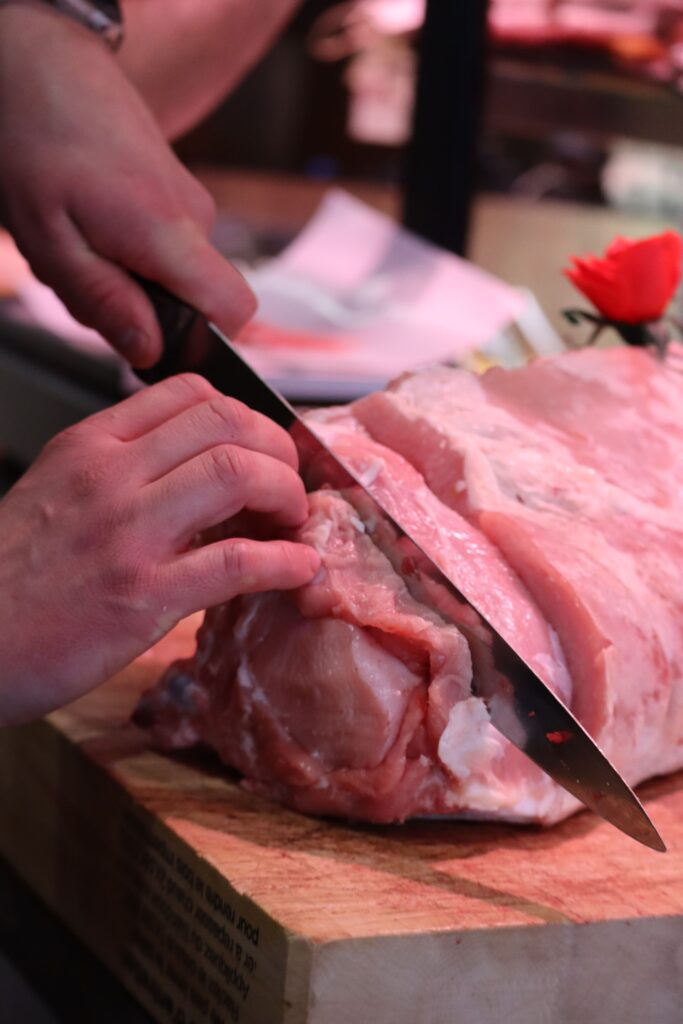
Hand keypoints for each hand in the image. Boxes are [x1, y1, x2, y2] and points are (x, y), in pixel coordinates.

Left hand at [0, 4, 254, 366]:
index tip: (157, 339)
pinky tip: (87, 222)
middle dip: (141, 308)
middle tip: (82, 276)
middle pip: (195, 300)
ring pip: (172, 275)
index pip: (235, 310)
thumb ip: (103, 300)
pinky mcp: (177, 193)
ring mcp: (190, 202)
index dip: (206, 341)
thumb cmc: (36, 137)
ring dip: (124, 276)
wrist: (41, 61)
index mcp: (168, 232)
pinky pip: (163, 247)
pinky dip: (123, 249)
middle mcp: (195, 217)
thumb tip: (149, 351)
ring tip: (76, 239)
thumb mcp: (50, 239)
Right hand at [0, 375, 319, 724]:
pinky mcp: (142, 596)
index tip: (262, 448)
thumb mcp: (54, 492)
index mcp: (88, 445)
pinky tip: (299, 569)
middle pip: (227, 425)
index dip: (247, 416)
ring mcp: (127, 534)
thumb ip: (119, 470)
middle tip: (289, 484)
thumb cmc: (9, 577)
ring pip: (238, 474)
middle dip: (279, 451)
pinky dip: (285, 562)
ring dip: (287, 495)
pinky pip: (237, 562)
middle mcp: (109, 475)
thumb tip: (195, 468)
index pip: (191, 394)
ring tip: (293, 520)